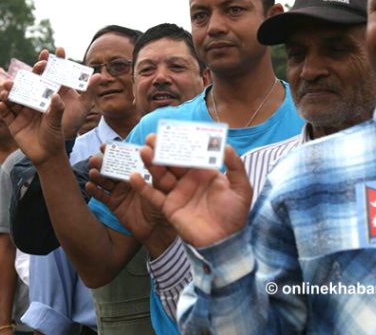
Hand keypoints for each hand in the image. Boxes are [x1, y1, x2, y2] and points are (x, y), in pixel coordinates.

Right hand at [0, 48, 99, 165]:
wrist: (51, 152)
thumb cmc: (66, 129)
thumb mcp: (80, 111)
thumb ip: (88, 93)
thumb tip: (97, 76)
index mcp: (50, 92)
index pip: (50, 74)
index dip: (51, 62)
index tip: (54, 50)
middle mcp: (35, 98)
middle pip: (31, 82)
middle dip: (31, 73)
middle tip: (33, 67)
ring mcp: (23, 109)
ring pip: (15, 96)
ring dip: (10, 89)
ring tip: (8, 85)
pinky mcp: (14, 121)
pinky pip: (6, 113)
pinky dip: (3, 107)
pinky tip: (2, 103)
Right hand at [86, 151, 174, 248]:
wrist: (158, 230)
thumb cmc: (164, 205)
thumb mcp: (161, 185)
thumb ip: (155, 168)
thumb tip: (150, 148)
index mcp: (140, 171)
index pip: (126, 157)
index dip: (115, 151)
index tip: (105, 145)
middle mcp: (128, 179)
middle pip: (113, 167)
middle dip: (103, 162)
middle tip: (94, 158)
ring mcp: (120, 191)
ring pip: (106, 180)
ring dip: (98, 175)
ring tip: (93, 172)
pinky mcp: (114, 204)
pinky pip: (102, 196)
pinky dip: (95, 191)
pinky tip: (90, 186)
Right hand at [130, 134, 252, 247]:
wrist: (226, 242)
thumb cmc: (235, 215)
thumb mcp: (242, 188)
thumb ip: (236, 167)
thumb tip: (226, 146)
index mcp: (204, 173)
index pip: (190, 154)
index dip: (182, 143)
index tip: (173, 131)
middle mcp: (188, 180)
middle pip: (172, 162)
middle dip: (162, 149)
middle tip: (152, 137)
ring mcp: (177, 193)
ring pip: (161, 175)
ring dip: (151, 163)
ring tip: (144, 151)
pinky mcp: (169, 207)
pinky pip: (153, 196)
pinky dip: (142, 187)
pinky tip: (134, 176)